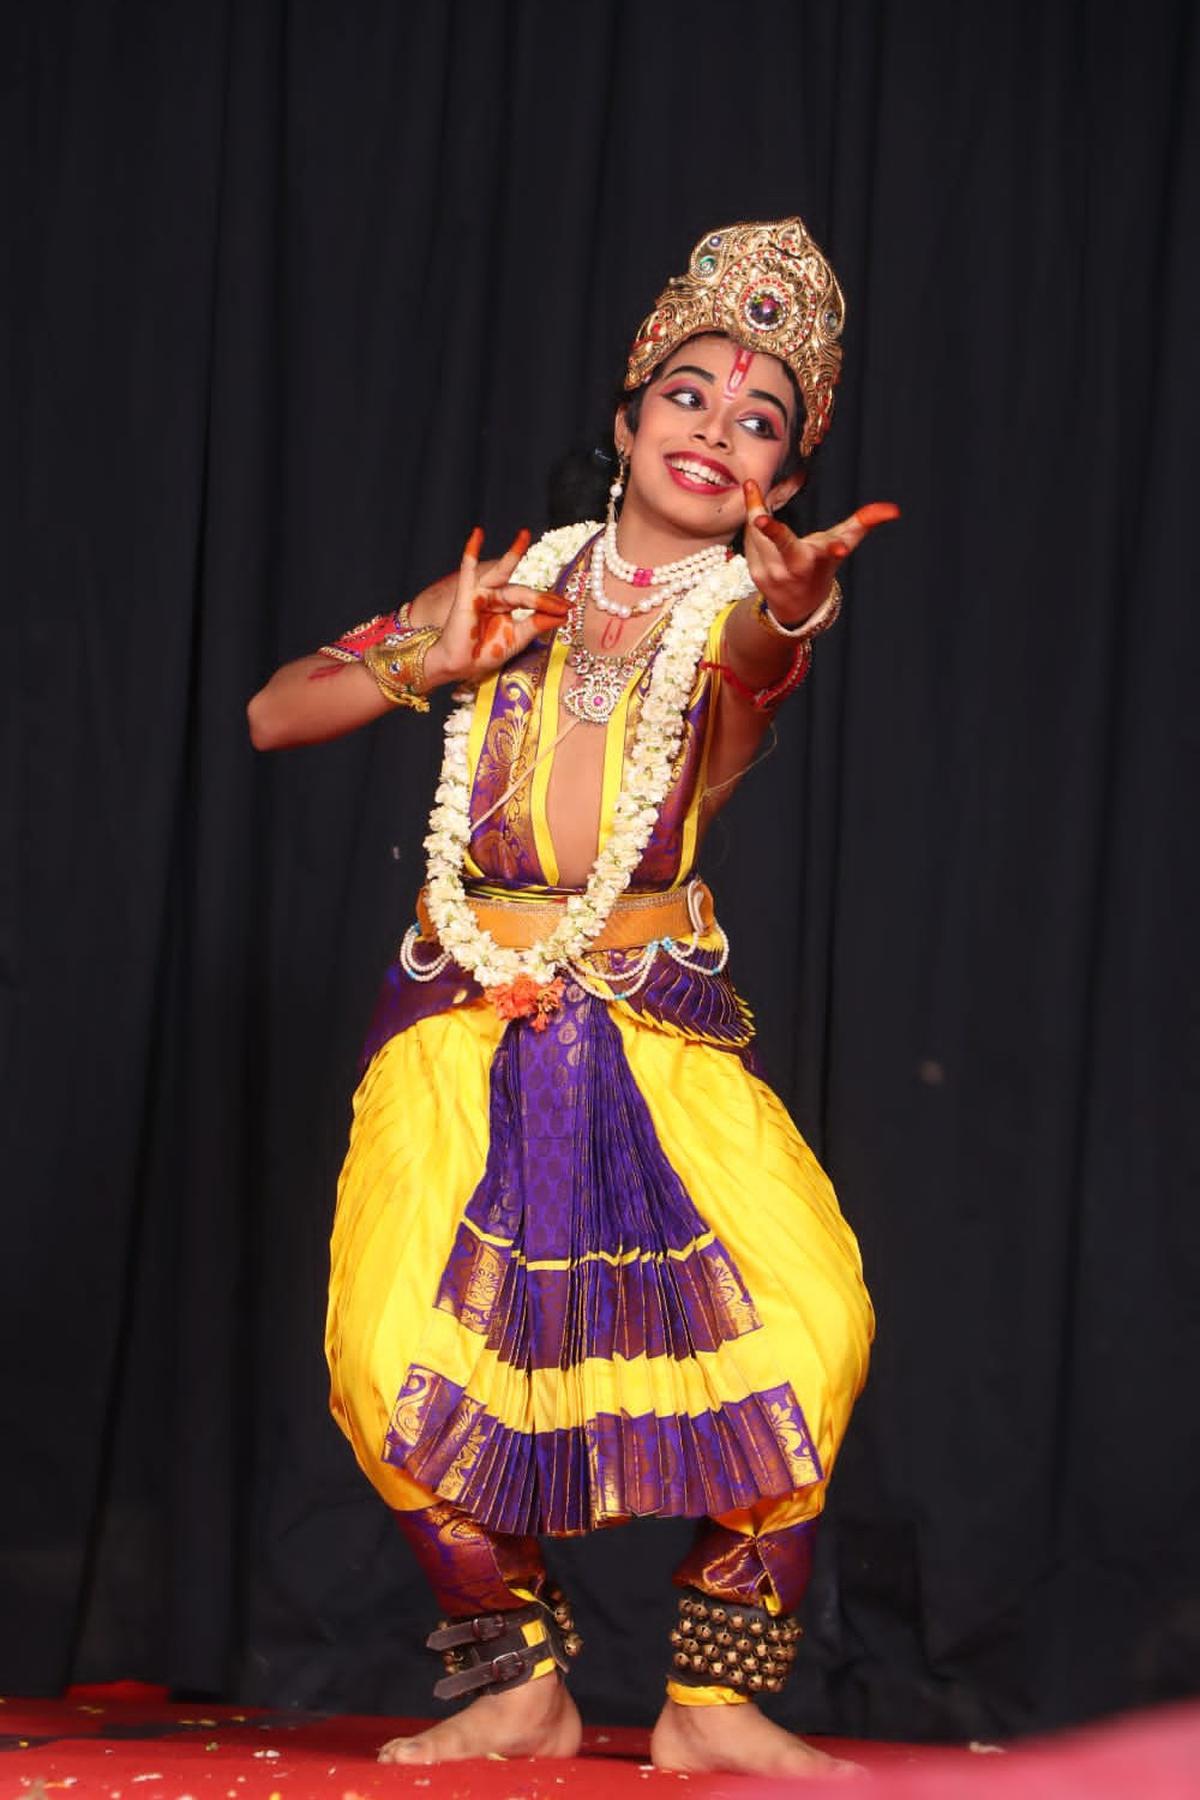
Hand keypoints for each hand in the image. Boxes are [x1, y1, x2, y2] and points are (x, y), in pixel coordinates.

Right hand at [425, 526, 568, 686]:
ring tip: (524, 536)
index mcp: (508, 606)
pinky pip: (467, 570)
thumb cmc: (484, 653)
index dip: (550, 604)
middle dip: (541, 598)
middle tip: (564, 603)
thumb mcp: (518, 639)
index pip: (532, 601)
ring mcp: (480, 594)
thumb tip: (563, 615)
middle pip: (522, 592)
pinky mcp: (465, 595)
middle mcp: (496, 597)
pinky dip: (471, 552)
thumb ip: (537, 625)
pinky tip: (477, 534)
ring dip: (513, 555)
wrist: (459, 666)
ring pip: (502, 576)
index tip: (569, 609)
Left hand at [742, 481, 899, 626]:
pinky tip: (752, 505)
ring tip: (752, 486)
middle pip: (786, 548)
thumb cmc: (822, 564)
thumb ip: (864, 523)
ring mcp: (775, 574)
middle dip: (774, 532)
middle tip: (760, 517)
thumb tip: (894, 510)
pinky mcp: (756, 574)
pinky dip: (750, 522)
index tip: (841, 547)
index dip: (837, 548)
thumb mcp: (843, 543)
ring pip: (759, 536)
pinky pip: (749, 540)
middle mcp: (798, 570)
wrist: (797, 604)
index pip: (830, 552)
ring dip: (756, 510)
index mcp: (822, 560)